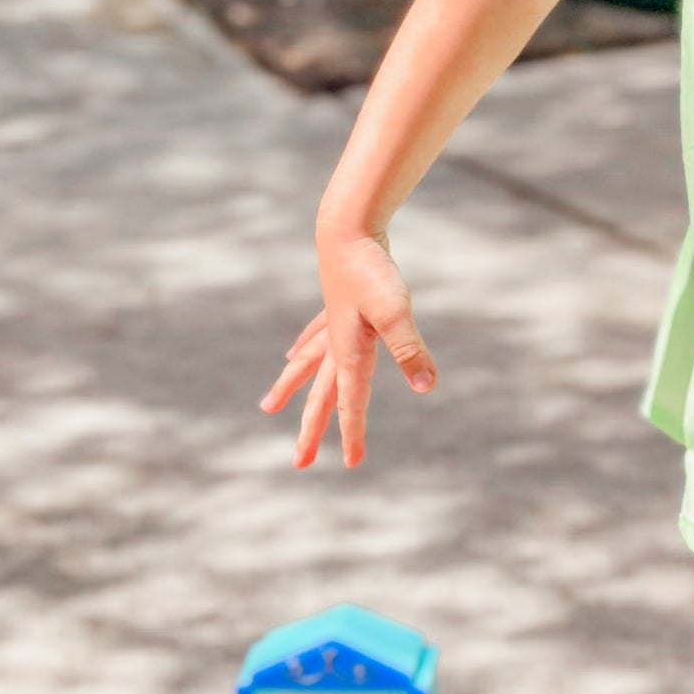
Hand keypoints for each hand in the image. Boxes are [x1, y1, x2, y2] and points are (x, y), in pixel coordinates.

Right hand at [259, 228, 436, 468]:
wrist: (348, 229)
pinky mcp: (335, 302)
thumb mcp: (396, 311)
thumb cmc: (372, 270)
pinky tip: (292, 353)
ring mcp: (332, 322)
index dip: (352, 434)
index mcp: (348, 352)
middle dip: (311, 429)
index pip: (351, 403)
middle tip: (298, 463)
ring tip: (268, 406)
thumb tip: (425, 386)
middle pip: (320, 394)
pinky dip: (303, 348)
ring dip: (291, 388)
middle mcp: (335, 343)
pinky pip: (314, 336)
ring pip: (307, 365)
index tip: (353, 464)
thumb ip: (409, 349)